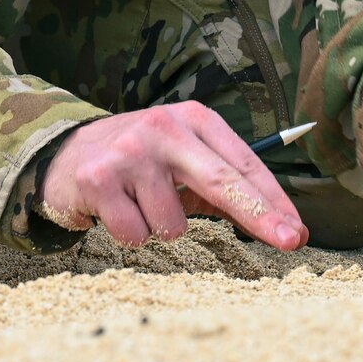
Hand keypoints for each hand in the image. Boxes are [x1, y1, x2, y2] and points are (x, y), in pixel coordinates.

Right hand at [38, 100, 307, 250]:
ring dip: (160, 226)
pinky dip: (129, 232)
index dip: (272, 202)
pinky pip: (136, 233)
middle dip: (259, 216)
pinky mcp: (99, 178)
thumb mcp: (183, 161)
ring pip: (173, 224)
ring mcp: (129, 152)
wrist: (66, 154)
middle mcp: (163, 128)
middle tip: (289, 242)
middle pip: (222, 182)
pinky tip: (116, 208)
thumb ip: (224, 187)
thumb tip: (278, 224)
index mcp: (192, 119)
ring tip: (139, 203)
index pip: (242, 164)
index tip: (296, 231)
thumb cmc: (140, 163)